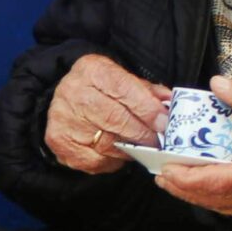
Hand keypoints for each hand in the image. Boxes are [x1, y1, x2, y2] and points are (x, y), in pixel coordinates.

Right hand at [44, 54, 172, 174]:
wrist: (65, 100)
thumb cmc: (100, 90)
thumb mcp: (121, 79)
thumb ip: (146, 91)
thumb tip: (171, 104)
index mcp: (92, 70)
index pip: (123, 89)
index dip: (146, 108)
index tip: (164, 123)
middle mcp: (73, 92)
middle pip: (115, 118)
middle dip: (142, 132)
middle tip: (158, 141)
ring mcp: (64, 119)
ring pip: (107, 142)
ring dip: (130, 148)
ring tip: (142, 147)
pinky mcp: (60, 142)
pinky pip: (96, 159)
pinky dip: (113, 160)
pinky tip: (119, 153)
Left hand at [152, 76, 231, 226]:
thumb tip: (218, 85)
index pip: (224, 182)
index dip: (193, 180)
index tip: (169, 171)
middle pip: (221, 199)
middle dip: (188, 189)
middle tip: (163, 178)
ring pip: (230, 208)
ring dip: (201, 197)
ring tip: (177, 183)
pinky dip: (221, 201)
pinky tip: (208, 191)